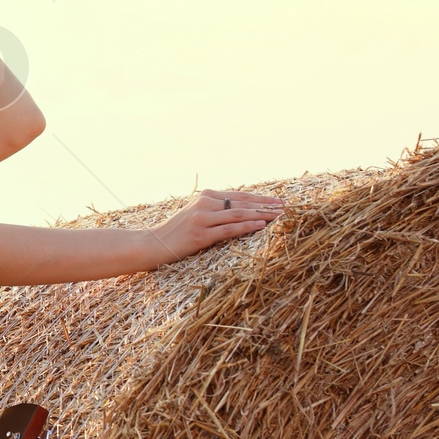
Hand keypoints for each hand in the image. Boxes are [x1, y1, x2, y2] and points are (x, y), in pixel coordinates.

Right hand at [153, 188, 284, 263]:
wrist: (154, 243)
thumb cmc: (177, 232)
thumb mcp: (196, 213)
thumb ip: (215, 209)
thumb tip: (242, 210)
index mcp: (206, 196)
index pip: (239, 195)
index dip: (260, 198)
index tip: (277, 201)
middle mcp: (205, 203)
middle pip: (242, 203)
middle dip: (265, 205)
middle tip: (284, 207)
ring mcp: (202, 218)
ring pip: (238, 214)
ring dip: (261, 215)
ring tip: (278, 216)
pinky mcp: (201, 234)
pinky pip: (229, 229)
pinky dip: (246, 227)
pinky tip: (260, 226)